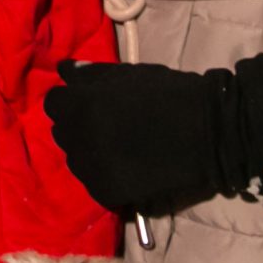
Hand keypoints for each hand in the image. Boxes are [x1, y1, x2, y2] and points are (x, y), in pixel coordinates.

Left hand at [45, 60, 228, 215]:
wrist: (208, 132)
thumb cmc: (169, 94)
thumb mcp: (127, 75)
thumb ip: (90, 74)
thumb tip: (64, 70)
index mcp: (82, 104)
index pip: (54, 104)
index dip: (71, 102)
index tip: (90, 103)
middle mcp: (80, 137)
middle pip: (62, 132)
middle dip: (79, 126)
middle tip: (108, 125)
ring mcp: (92, 168)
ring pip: (76, 159)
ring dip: (90, 153)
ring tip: (119, 147)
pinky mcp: (107, 193)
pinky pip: (93, 183)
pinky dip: (106, 176)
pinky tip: (128, 167)